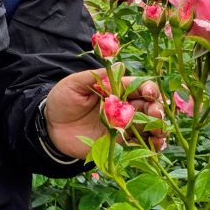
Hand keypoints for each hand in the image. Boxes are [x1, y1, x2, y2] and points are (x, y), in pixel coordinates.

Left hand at [44, 69, 166, 159]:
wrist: (50, 126)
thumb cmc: (61, 100)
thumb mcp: (73, 85)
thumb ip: (94, 77)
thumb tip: (118, 64)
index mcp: (116, 89)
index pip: (139, 86)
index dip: (148, 89)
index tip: (149, 94)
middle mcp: (124, 107)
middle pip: (150, 106)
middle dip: (157, 109)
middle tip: (155, 114)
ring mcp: (123, 125)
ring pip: (150, 125)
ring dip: (159, 128)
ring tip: (159, 132)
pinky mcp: (120, 142)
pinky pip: (141, 144)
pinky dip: (152, 144)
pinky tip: (155, 145)